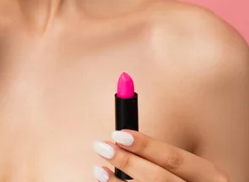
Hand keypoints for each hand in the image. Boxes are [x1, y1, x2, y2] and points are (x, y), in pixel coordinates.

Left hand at [93, 130, 228, 180]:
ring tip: (99, 170)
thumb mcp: (193, 170)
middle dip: (128, 162)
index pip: (173, 158)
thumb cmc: (189, 181)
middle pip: (159, 179)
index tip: (118, 134)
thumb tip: (125, 139)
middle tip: (102, 147)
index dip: (145, 145)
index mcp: (211, 175)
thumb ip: (168, 160)